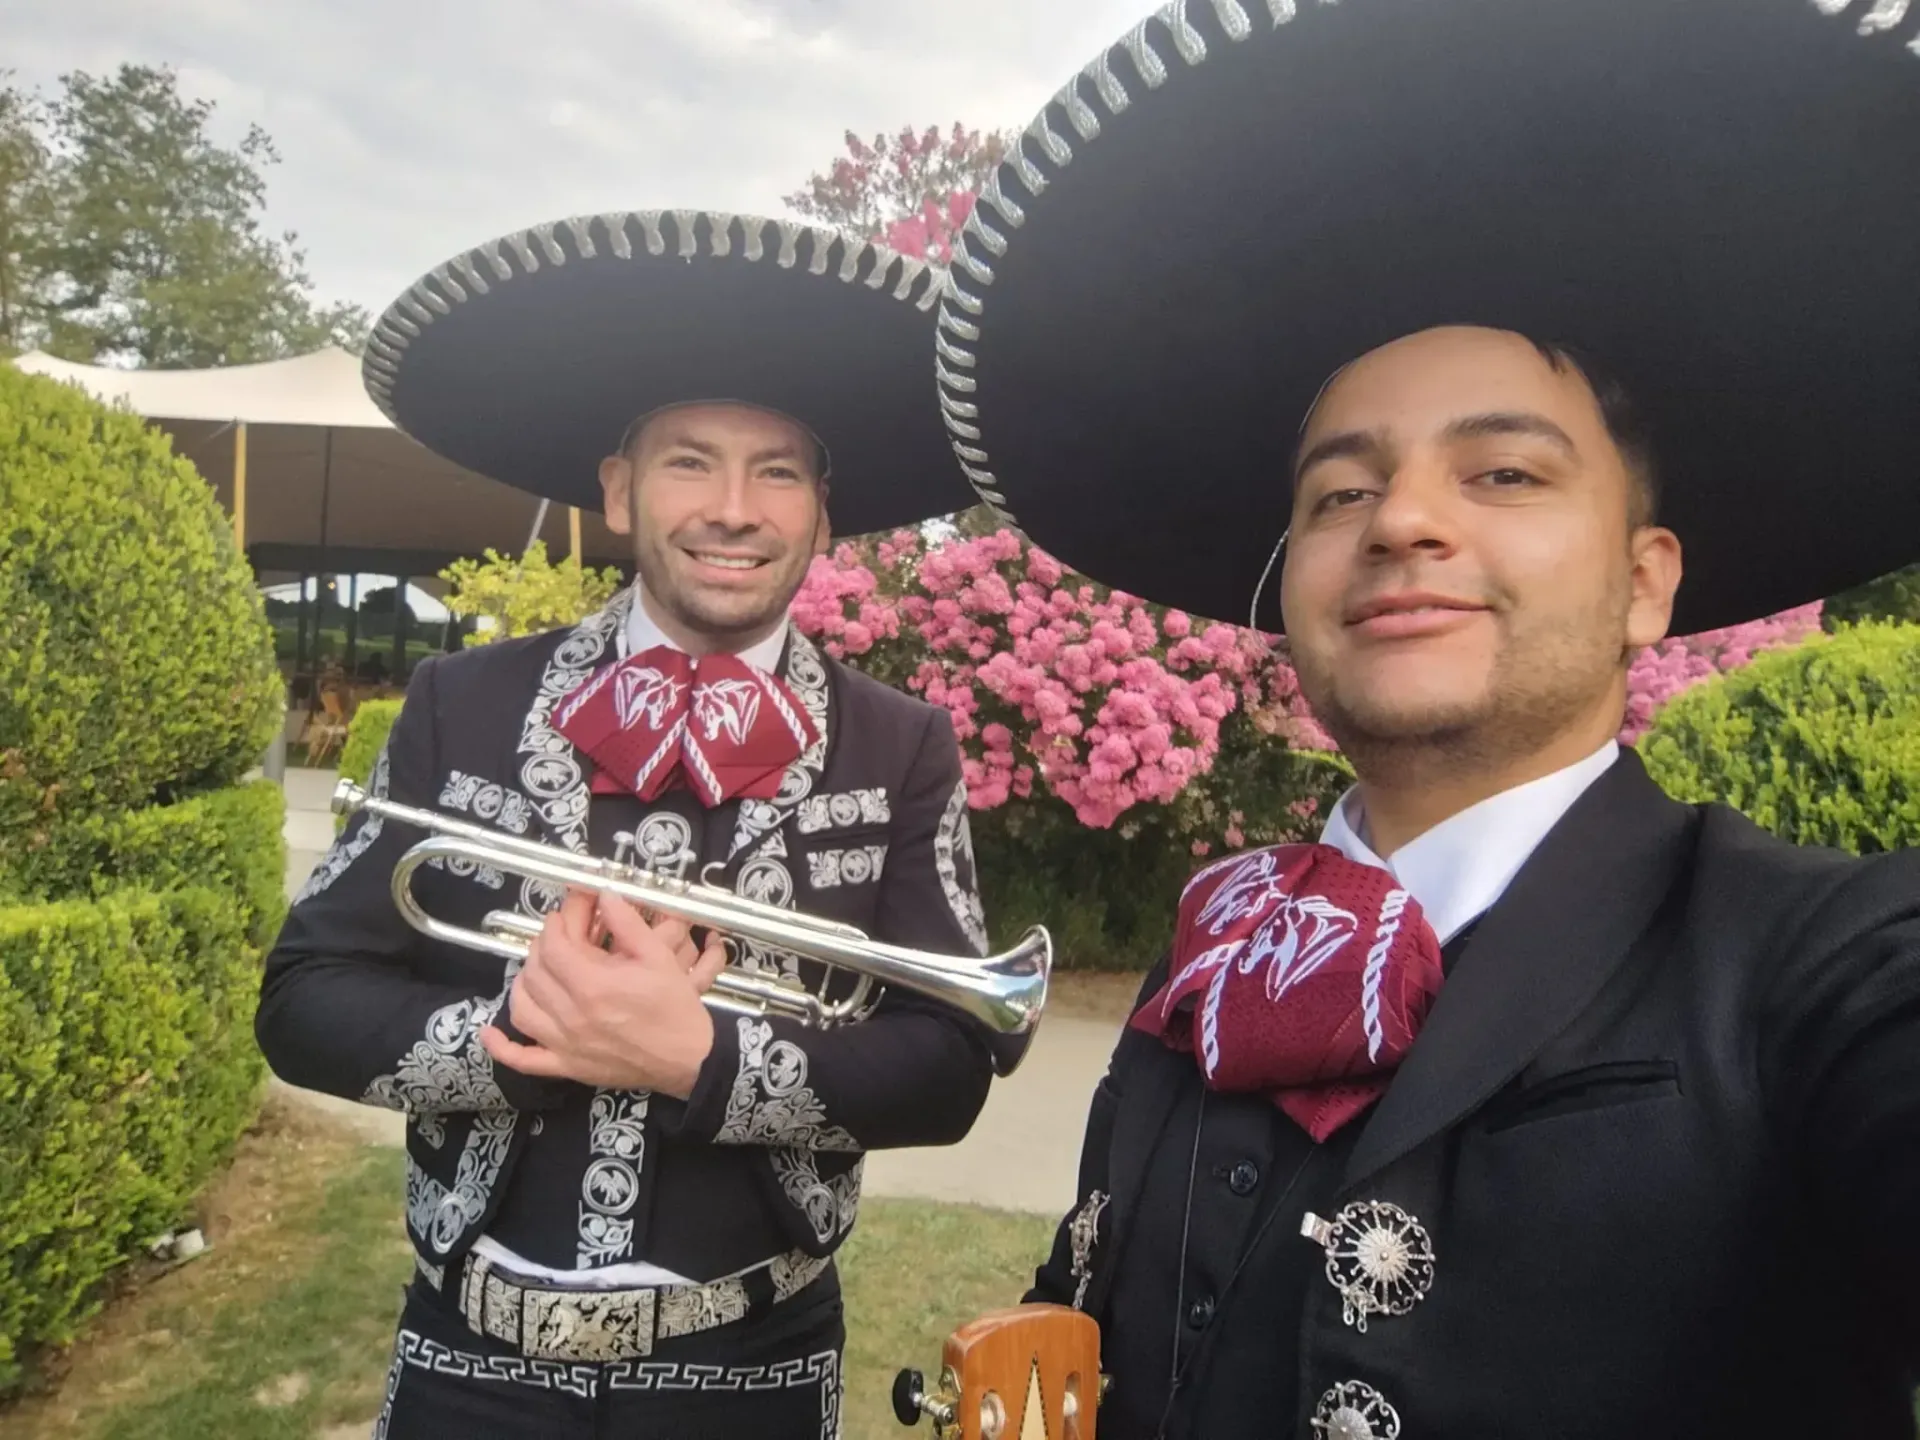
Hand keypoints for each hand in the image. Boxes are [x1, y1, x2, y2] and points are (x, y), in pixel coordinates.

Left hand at [480, 888, 728, 1097]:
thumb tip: (604, 893)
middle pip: (536, 973)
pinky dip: (501, 1047)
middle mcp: (572, 1015)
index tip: (562, 918)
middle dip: (541, 948)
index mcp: (594, 985)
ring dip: (521, 984)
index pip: (554, 947)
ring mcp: (566, 1044)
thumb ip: (627, 923)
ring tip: (536, 970)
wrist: (689, 1058)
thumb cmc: (675, 1008)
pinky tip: (490, 1032)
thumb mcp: (659, 956)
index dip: (553, 926)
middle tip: (556, 939)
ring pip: (522, 1009)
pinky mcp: (567, 1067)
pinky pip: (524, 1060)